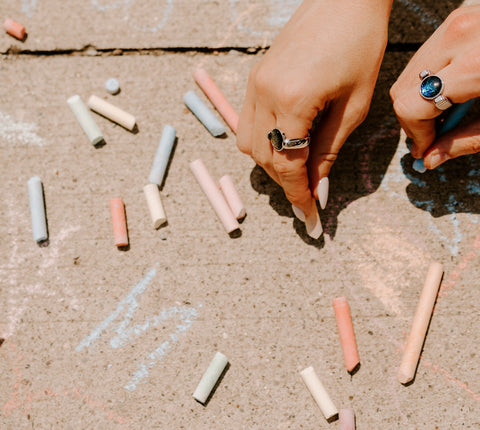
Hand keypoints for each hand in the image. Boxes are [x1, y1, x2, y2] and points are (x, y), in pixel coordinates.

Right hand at [236, 0, 391, 236]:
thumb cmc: (360, 45)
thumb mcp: (352, 106)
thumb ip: (328, 152)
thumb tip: (318, 190)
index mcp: (291, 100)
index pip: (287, 165)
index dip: (297, 196)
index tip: (308, 219)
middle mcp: (263, 93)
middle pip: (263, 159)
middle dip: (284, 183)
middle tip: (308, 196)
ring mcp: (253, 84)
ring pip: (248, 144)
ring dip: (272, 164)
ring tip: (298, 170)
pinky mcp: (254, 78)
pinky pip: (247, 123)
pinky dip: (264, 143)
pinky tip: (285, 144)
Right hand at [390, 5, 479, 169]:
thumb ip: (465, 140)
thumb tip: (430, 158)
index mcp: (476, 64)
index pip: (411, 104)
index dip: (415, 133)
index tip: (427, 147)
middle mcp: (460, 35)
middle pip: (402, 89)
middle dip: (413, 119)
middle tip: (434, 135)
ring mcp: (458, 22)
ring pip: (410, 72)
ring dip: (420, 99)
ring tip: (448, 113)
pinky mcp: (460, 18)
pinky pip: (426, 56)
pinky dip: (431, 80)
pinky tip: (454, 92)